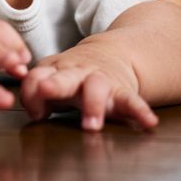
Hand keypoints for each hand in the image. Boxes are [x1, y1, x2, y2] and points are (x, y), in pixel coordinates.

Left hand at [19, 43, 157, 131]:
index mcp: (57, 71)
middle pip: (65, 77)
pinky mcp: (122, 92)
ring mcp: (101, 81)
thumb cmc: (74, 75)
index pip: (37, 77)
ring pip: (96, 88)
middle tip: (47, 90)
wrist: (112, 55)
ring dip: (93, 105)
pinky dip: (141, 112)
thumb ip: (36, 94)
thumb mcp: (53, 78)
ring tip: (92, 125)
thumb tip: (34, 112)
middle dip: (55, 84)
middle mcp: (78, 74)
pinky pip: (132, 101)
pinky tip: (149, 123)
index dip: (31, 92)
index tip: (35, 113)